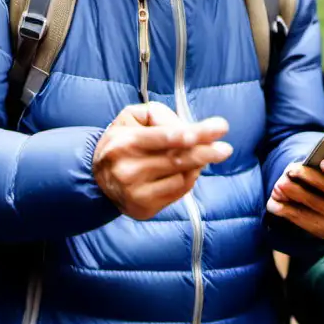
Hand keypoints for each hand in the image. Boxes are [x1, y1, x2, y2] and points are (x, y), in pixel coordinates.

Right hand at [92, 102, 231, 220]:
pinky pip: (178, 192)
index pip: (165, 137)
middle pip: (177, 159)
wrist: (98, 177)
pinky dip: (189, 179)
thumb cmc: (122, 142)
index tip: (219, 128)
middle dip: (206, 152)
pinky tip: (190, 171)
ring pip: (181, 177)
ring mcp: (135, 192)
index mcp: (124, 142)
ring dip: (198, 165)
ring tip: (203, 155)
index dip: (194, 133)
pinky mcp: (143, 208)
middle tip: (225, 148)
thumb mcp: (131, 118)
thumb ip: (158, 115)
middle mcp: (128, 169)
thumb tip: (187, 128)